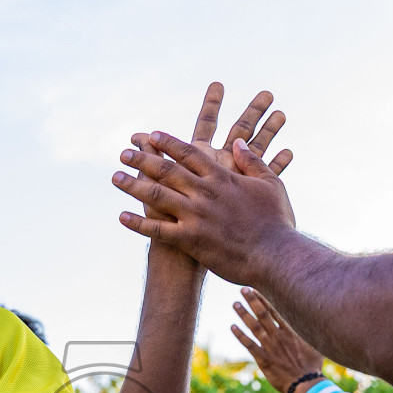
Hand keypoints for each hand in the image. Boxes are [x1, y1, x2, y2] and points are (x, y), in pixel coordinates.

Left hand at [114, 86, 296, 282]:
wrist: (276, 256)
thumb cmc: (277, 222)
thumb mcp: (271, 184)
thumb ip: (253, 162)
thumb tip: (237, 143)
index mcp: (222, 177)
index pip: (189, 153)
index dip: (168, 143)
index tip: (151, 136)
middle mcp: (204, 193)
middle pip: (166, 170)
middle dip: (142, 160)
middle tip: (123, 154)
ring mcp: (195, 216)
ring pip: (157, 195)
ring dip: (133, 185)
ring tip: (115, 177)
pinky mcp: (190, 240)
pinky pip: (157, 230)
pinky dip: (138, 223)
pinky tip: (122, 217)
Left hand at [231, 287, 323, 392]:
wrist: (306, 384)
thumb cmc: (312, 366)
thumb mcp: (315, 344)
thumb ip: (308, 333)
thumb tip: (313, 322)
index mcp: (291, 331)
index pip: (276, 310)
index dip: (265, 299)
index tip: (257, 289)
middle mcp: (279, 336)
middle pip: (263, 314)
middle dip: (253, 301)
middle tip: (243, 289)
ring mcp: (271, 347)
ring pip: (254, 327)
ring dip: (244, 315)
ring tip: (235, 304)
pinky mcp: (264, 359)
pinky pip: (249, 345)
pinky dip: (240, 335)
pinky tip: (232, 327)